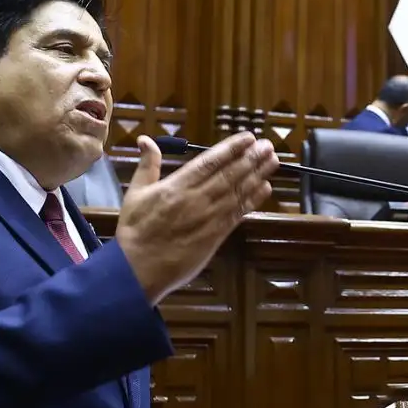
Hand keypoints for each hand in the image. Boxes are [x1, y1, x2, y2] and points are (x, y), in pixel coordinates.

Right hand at [116, 133, 279, 303]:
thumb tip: (146, 139)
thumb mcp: (135, 193)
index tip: (248, 137)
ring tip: (273, 160)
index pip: (210, 162)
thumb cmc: (135, 231)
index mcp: (177, 186)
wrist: (138, 269)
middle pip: (230, 174)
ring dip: (257, 175)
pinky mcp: (216, 236)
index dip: (231, 148)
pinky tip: (265, 188)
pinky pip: (238, 214)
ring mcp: (209, 218)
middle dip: (251, 158)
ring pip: (238, 192)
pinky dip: (253, 200)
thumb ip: (147, 165)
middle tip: (268, 145)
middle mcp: (197, 199)